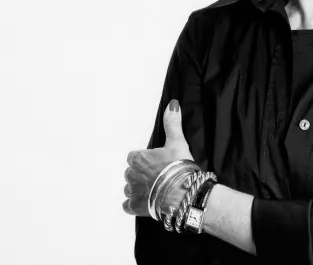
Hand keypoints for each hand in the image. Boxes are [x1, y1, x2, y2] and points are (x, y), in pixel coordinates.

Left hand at [122, 99, 194, 216]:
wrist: (184, 194)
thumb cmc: (179, 168)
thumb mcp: (177, 142)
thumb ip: (172, 123)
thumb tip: (173, 104)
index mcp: (137, 158)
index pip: (134, 157)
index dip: (145, 160)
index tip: (155, 163)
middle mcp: (131, 174)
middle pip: (131, 172)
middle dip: (141, 174)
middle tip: (157, 177)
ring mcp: (132, 191)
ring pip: (129, 188)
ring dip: (138, 189)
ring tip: (154, 190)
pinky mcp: (135, 207)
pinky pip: (128, 205)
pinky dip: (135, 204)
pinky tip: (146, 202)